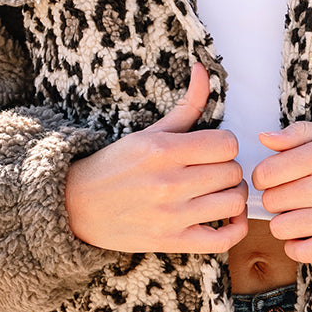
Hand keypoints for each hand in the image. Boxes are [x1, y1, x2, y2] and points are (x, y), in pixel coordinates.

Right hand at [64, 62, 247, 253]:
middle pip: (232, 172)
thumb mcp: (149, 133)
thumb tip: (203, 69)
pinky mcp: (171, 242)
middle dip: (227, 170)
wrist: (76, 206)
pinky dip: (235, 228)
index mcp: (163, 150)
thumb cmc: (116, 166)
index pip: (227, 144)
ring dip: (233, 196)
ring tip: (218, 192)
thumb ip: (186, 106)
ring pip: (233, 202)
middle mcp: (169, 183)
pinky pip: (223, 240)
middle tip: (213, 172)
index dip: (225, 146)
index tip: (212, 151)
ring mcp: (171, 216)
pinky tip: (226, 217)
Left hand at [253, 120, 311, 263]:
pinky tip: (307, 234)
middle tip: (291, 196)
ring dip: (285, 222)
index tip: (275, 178)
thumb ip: (301, 134)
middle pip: (273, 201)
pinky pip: (303, 252)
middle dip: (276, 198)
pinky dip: (296, 245)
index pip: (267, 173)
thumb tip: (263, 139)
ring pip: (282, 228)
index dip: (264, 176)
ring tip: (299, 214)